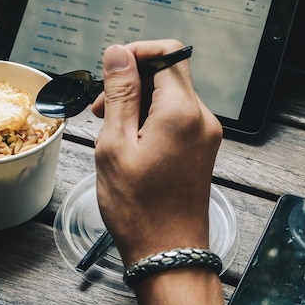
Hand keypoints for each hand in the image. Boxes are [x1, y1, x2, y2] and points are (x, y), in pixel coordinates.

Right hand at [91, 40, 222, 265]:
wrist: (167, 252)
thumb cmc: (138, 206)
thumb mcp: (115, 144)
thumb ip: (120, 93)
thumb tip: (118, 53)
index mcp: (181, 112)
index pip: (168, 53)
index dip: (136, 53)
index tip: (110, 70)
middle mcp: (202, 118)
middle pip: (168, 73)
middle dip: (132, 80)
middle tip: (100, 107)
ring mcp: (204, 134)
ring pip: (170, 96)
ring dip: (138, 101)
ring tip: (110, 128)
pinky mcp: (201, 149)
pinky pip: (175, 117)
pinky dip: (150, 118)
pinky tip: (128, 141)